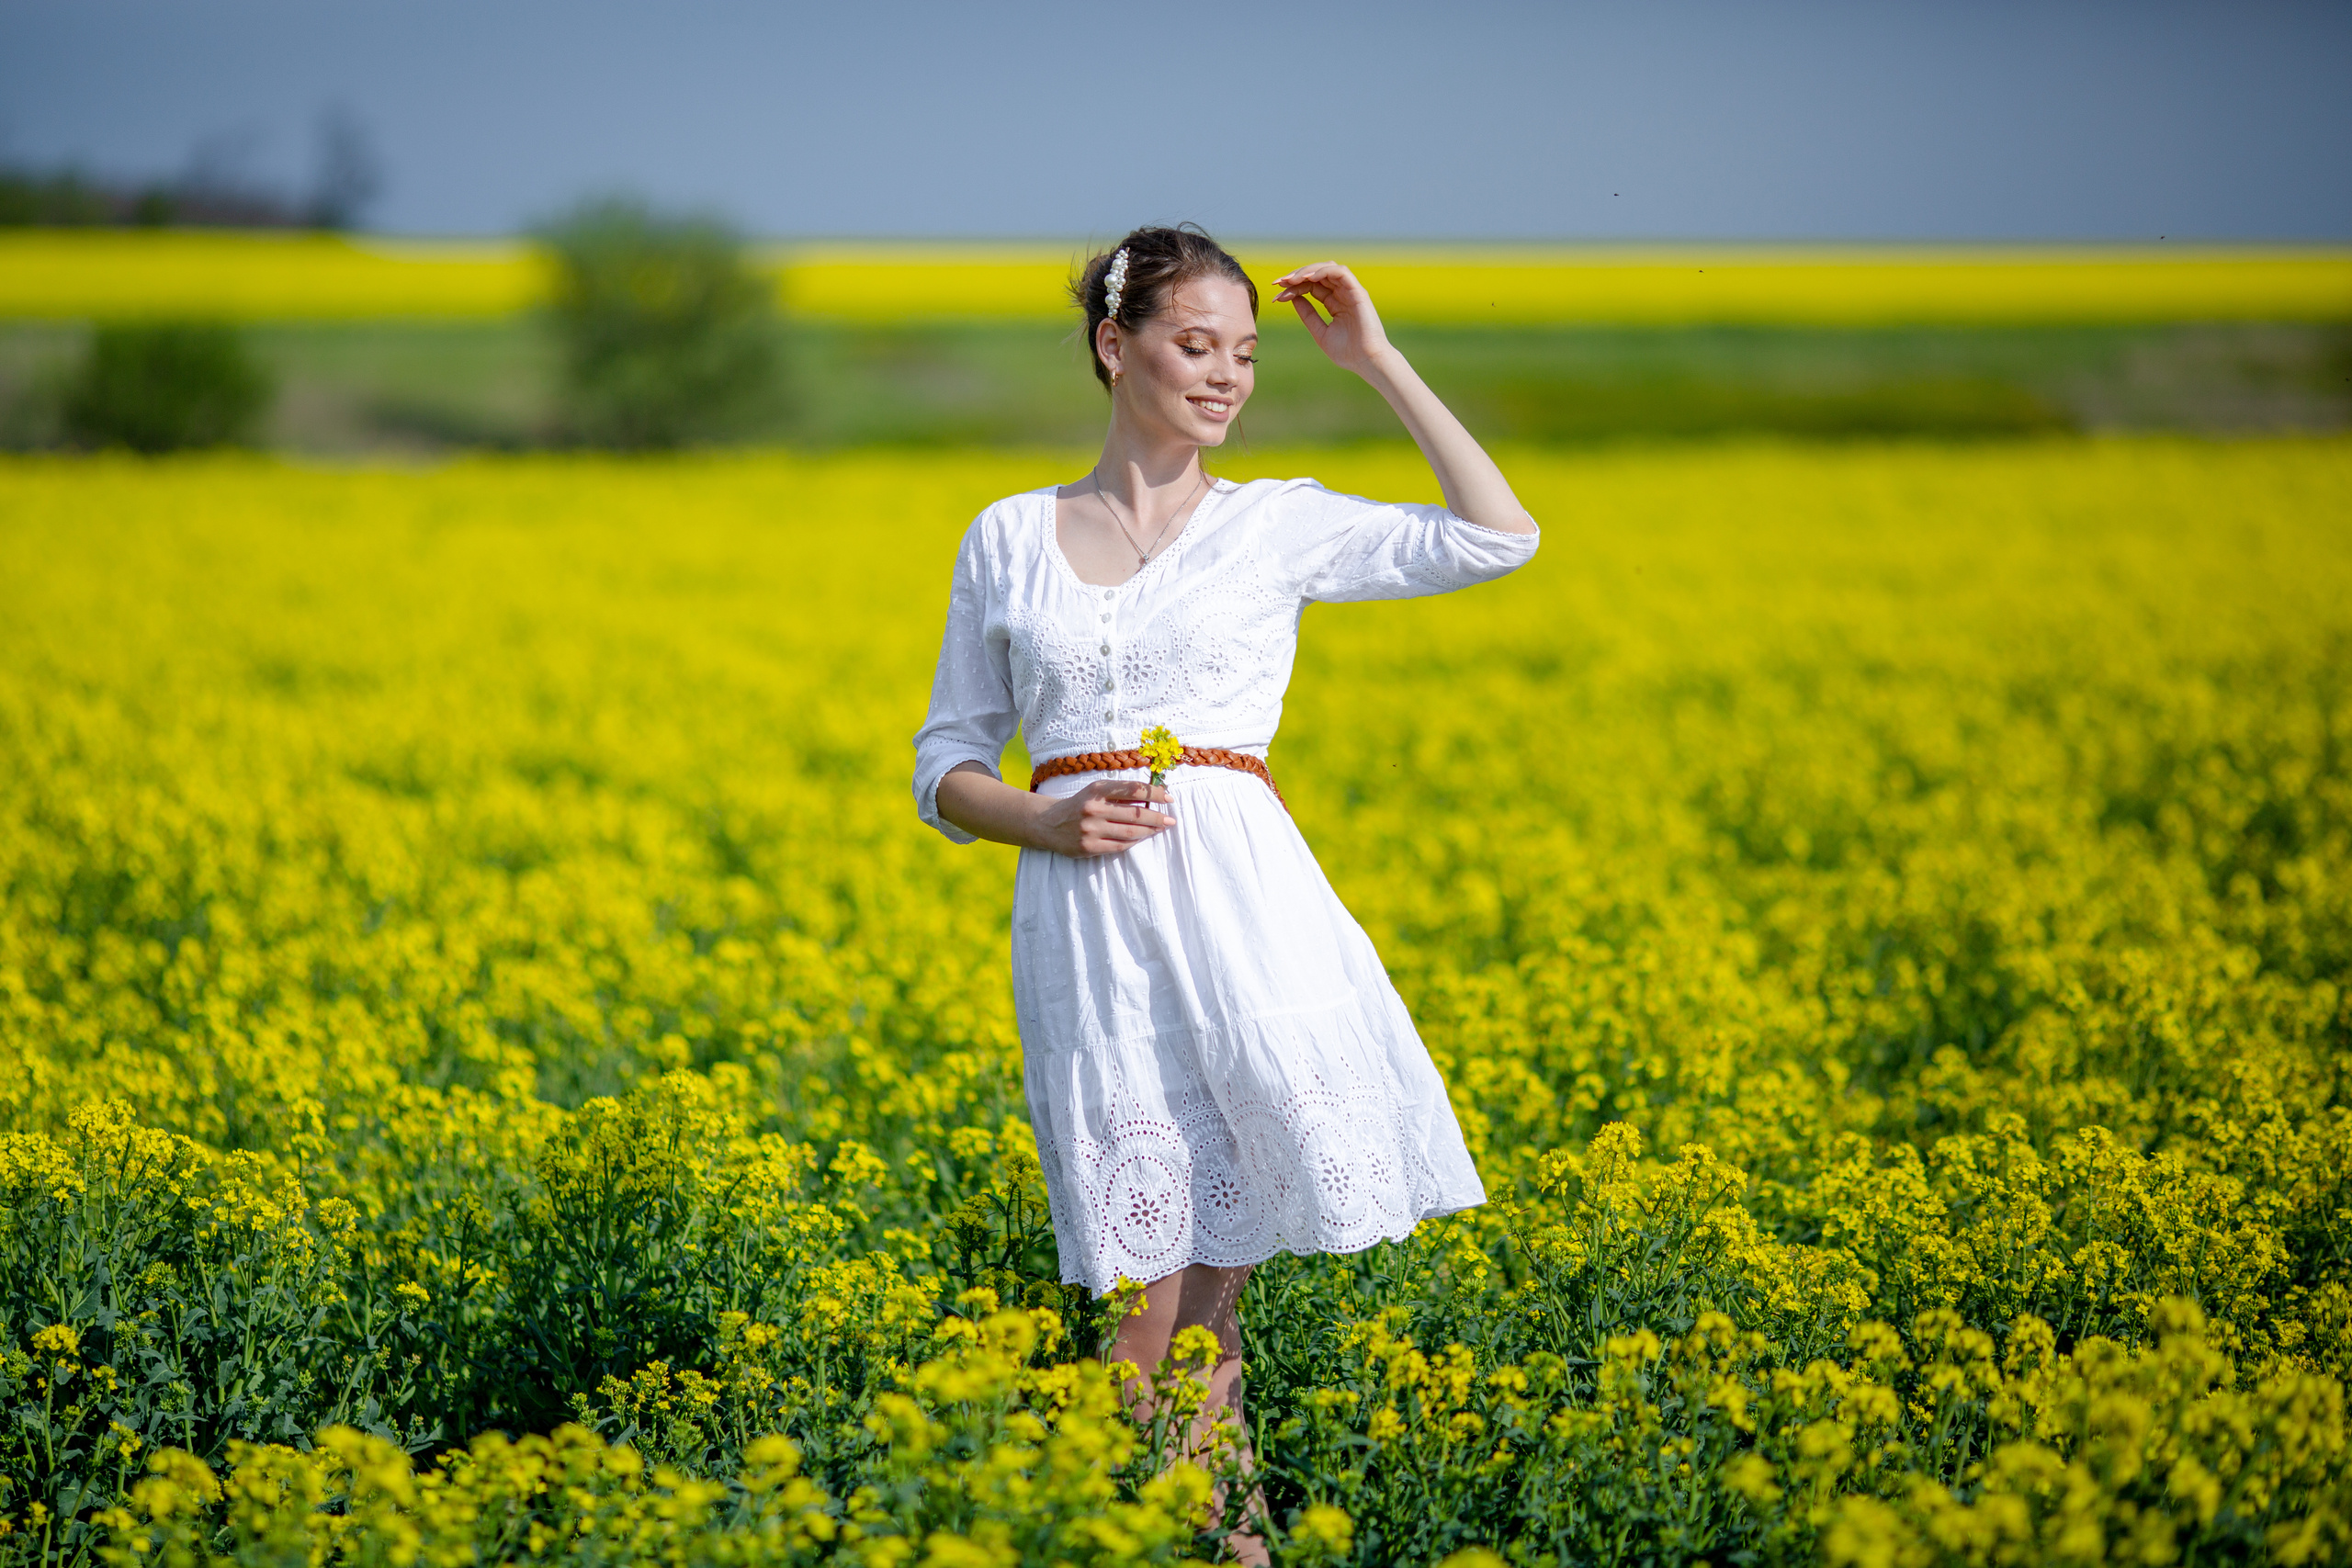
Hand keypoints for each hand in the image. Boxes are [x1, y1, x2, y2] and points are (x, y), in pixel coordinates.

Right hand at [1037, 779, 1173, 857]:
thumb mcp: (1096, 791)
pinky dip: (1134, 842)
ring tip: (1160, 829)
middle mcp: (1094, 808)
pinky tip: (1142, 838)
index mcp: (1097, 790)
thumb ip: (1120, 792)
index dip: (1155, 793)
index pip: (1134, 790)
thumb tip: (1153, 796)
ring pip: (1130, 832)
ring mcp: (1090, 829)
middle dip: (1157, 817)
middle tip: (1171, 819)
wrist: (1048, 823)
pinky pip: (1119, 846)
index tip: (1169, 798)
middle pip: (1135, 813)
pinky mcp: (1088, 847)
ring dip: (1149, 831)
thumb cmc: (1080, 804)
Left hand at [1273, 262, 1392, 377]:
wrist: (1367, 361)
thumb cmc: (1348, 352)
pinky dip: (1323, 271)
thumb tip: (1292, 298)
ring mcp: (1350, 292)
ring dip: (1307, 271)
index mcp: (1335, 303)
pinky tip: (1308, 278)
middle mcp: (1342, 294)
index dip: (1293, 288)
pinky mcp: (1358, 291)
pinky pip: (1340, 272)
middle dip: (1295, 276)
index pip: (1311, 287)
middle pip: (1316, 275)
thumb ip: (1308, 315)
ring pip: (1327, 268)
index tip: (1277, 297)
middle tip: (1278, 283)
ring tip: (1291, 280)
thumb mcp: (1320, 332)